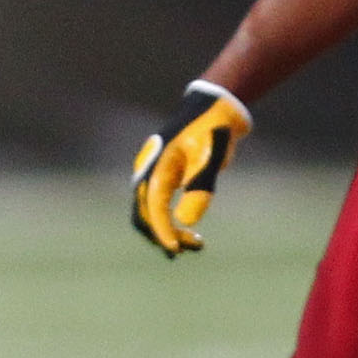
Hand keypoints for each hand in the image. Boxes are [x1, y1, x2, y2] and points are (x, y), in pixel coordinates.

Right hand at [131, 81, 250, 255]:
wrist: (214, 108)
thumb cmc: (213, 129)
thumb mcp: (211, 157)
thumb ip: (200, 187)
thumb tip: (186, 221)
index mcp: (157, 167)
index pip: (153, 207)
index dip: (163, 231)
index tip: (177, 250)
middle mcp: (148, 172)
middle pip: (142, 214)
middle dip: (161, 235)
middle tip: (188, 249)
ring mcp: (153, 175)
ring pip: (147, 212)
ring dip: (164, 230)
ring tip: (194, 243)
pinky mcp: (163, 177)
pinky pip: (156, 206)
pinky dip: (167, 221)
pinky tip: (188, 228)